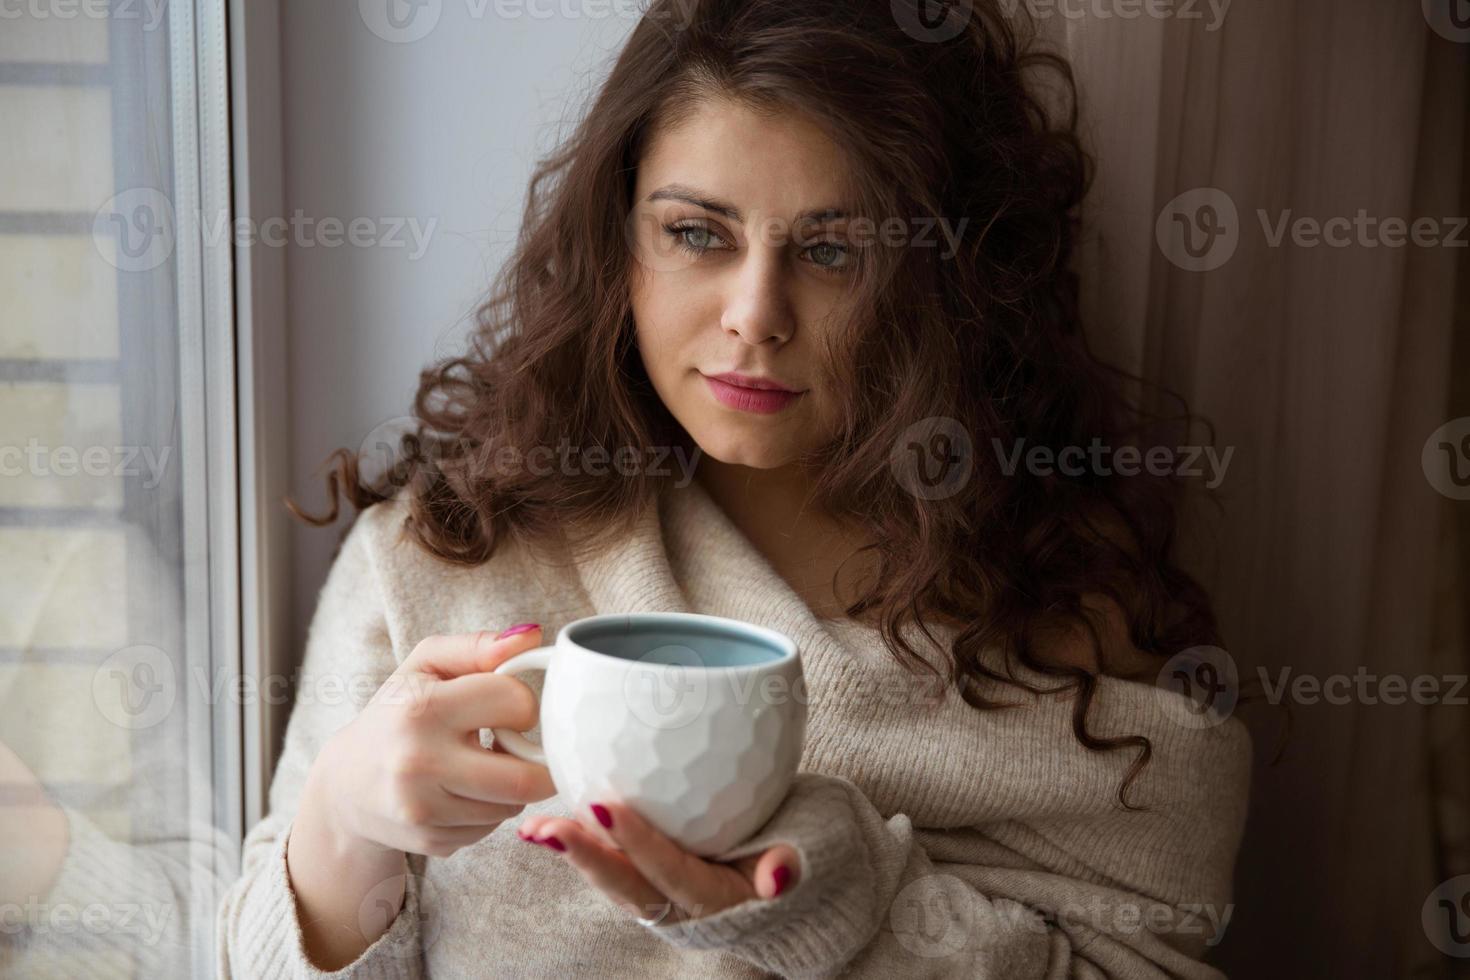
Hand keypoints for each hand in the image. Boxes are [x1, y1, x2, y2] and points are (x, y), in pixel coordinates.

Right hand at [309, 626, 558, 857]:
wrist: (346, 784)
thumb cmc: (397, 714)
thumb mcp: (426, 666)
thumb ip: (478, 646)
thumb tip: (532, 635)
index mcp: (422, 707)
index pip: (517, 703)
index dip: (522, 703)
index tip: (507, 707)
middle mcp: (419, 761)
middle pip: (526, 778)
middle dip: (538, 762)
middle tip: (522, 748)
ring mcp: (422, 809)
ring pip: (511, 806)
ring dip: (511, 787)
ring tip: (481, 765)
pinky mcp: (429, 841)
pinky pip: (489, 829)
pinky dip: (488, 811)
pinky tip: (461, 793)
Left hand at [516, 800, 799, 924]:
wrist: (813, 867)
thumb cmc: (815, 844)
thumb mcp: (815, 848)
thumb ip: (792, 862)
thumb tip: (778, 876)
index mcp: (724, 898)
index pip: (672, 872)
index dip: (637, 843)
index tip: (604, 806)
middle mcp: (689, 905)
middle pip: (630, 887)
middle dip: (586, 858)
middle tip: (545, 827)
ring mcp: (670, 894)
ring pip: (616, 880)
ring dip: (574, 855)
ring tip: (533, 828)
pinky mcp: (657, 877)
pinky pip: (617, 865)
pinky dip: (585, 846)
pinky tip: (548, 823)